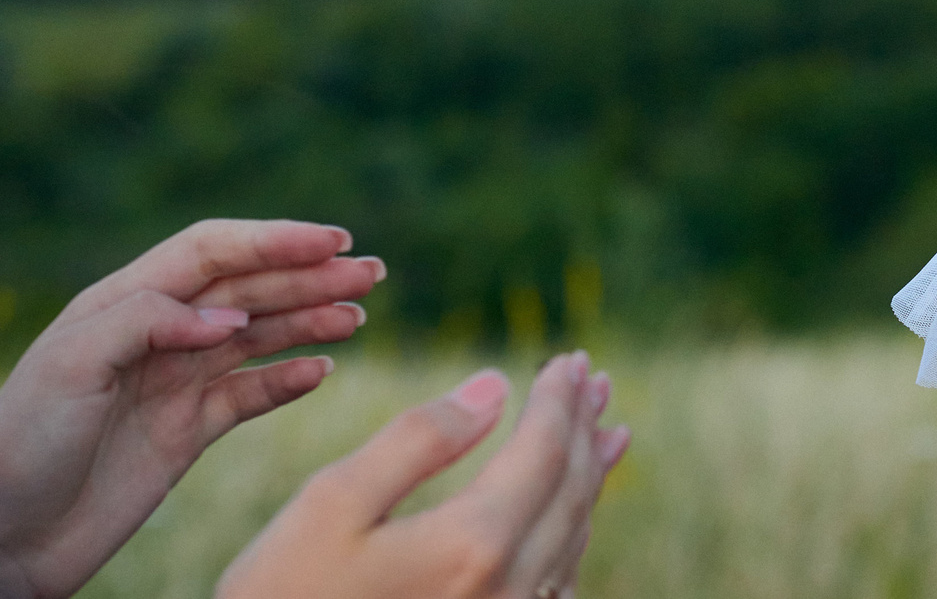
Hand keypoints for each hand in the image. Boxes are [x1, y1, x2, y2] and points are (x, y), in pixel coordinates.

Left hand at [0, 218, 381, 598]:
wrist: (2, 539)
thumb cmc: (19, 445)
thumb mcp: (70, 365)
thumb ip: (148, 319)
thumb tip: (232, 316)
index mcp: (125, 303)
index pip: (213, 252)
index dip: (274, 240)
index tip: (332, 243)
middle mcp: (158, 334)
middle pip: (250, 289)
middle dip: (312, 276)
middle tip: (372, 273)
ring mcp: (176, 382)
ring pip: (262, 336)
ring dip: (313, 319)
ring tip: (359, 316)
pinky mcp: (188, 432)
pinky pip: (252, 394)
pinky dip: (290, 380)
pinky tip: (322, 370)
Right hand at [218, 353, 630, 598]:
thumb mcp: (330, 506)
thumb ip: (419, 440)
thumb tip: (494, 384)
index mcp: (473, 545)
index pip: (543, 452)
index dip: (559, 400)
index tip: (571, 360)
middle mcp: (508, 590)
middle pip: (569, 492)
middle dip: (582, 429)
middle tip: (597, 382)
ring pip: (569, 540)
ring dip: (588, 478)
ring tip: (606, 435)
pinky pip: (554, 584)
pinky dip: (570, 533)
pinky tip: (569, 517)